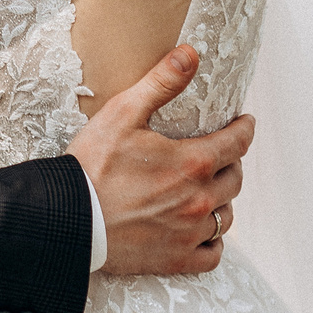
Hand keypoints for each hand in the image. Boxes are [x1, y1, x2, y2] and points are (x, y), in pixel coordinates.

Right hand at [66, 44, 252, 276]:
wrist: (67, 218)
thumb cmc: (92, 165)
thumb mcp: (123, 113)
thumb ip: (161, 82)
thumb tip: (191, 53)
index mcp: (193, 163)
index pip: (237, 143)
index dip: (244, 129)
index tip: (244, 123)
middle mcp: (198, 200)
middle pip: (235, 179)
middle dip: (232, 162)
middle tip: (222, 154)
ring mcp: (189, 233)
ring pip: (226, 216)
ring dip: (223, 200)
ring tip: (211, 190)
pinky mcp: (175, 259)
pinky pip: (212, 254)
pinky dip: (212, 241)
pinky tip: (202, 230)